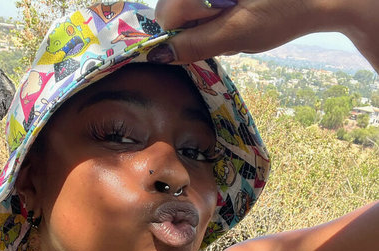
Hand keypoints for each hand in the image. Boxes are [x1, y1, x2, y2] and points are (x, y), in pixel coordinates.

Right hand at [151, 0, 378, 68]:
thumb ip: (195, 44)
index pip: (165, 12)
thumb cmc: (283, 11)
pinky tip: (241, 12)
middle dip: (196, 26)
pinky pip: (206, 3)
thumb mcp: (238, 34)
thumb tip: (158, 56)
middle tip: (227, 31)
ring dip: (208, 22)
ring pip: (191, 7)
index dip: (179, 34)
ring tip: (238, 21)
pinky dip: (219, 13)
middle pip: (175, 8)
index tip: (208, 39)